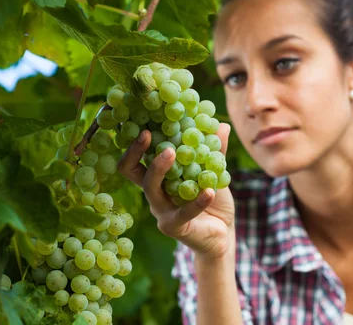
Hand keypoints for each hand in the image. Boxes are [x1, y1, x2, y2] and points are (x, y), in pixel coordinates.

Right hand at [118, 123, 235, 258]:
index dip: (136, 139)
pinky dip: (197, 200)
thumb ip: (214, 151)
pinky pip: (183, 211)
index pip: (138, 155)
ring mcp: (160, 210)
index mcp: (158, 175)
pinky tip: (210, 191)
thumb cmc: (213, 198)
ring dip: (160, 168)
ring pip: (151, 188)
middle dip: (136, 151)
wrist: (223, 232)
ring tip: (174, 152)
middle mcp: (153, 191)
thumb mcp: (214, 171)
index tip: (145, 121)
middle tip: (148, 134)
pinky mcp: (172, 226)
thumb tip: (222, 125)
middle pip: (130, 170)